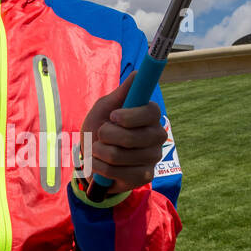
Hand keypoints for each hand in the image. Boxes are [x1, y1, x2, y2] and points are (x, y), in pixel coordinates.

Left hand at [79, 71, 167, 196]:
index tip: (113, 116)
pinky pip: (115, 172)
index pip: (151, 112)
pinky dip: (99, 167)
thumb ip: (122, 93)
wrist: (92, 159)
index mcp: (151, 116)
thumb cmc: (100, 129)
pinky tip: (101, 165)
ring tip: (98, 150)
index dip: (130, 116)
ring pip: (118, 155)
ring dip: (98, 152)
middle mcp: (158, 136)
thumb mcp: (105, 108)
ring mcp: (153, 158)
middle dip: (106, 136)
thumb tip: (137, 73)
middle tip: (101, 135)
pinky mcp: (144, 177)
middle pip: (131, 137)